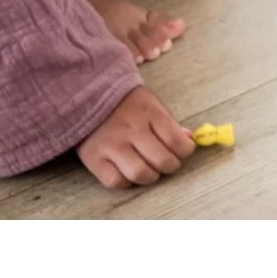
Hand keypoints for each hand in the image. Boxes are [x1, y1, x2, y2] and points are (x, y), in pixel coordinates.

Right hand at [77, 87, 195, 187]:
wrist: (87, 95)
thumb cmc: (126, 103)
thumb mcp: (152, 104)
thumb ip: (170, 124)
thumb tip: (188, 141)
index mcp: (149, 112)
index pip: (176, 141)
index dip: (186, 151)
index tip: (183, 151)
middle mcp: (131, 128)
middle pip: (162, 160)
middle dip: (171, 165)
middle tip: (167, 162)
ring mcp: (112, 144)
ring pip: (141, 174)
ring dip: (151, 176)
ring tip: (149, 169)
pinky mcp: (94, 159)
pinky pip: (116, 182)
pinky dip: (126, 182)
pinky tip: (128, 171)